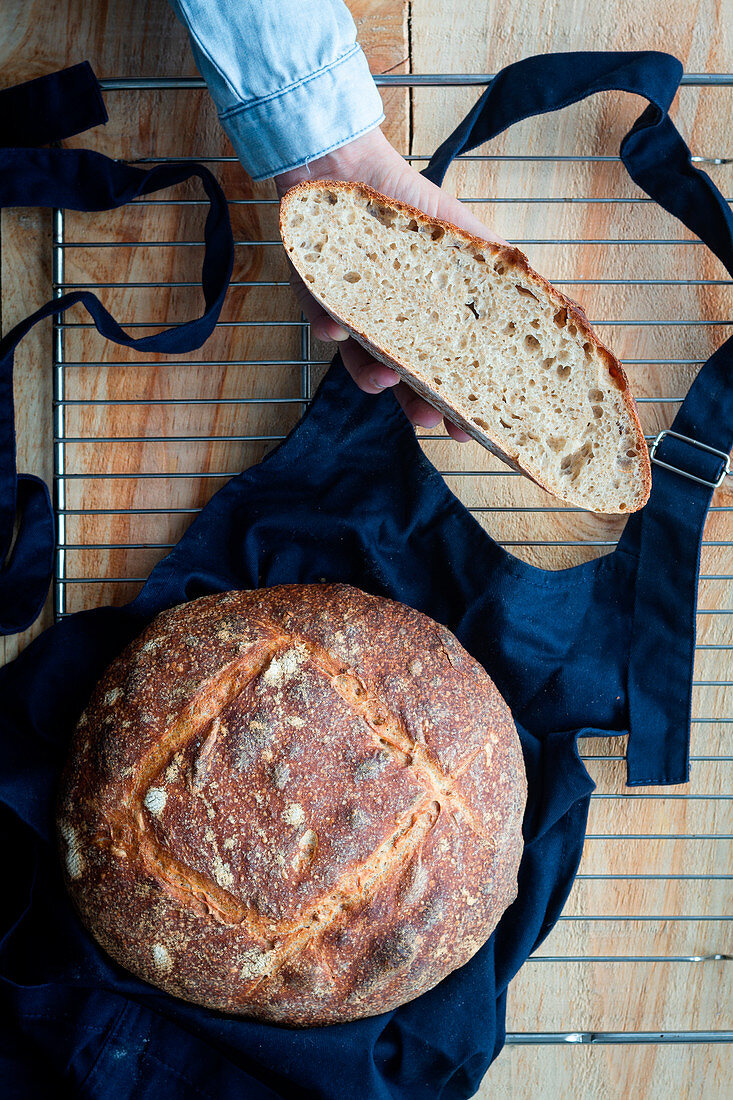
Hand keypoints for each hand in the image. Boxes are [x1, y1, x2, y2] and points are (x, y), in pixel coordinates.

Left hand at [274, 128, 508, 438]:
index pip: (443, 374)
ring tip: (385, 378)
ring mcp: (349, 317)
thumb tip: (583, 316)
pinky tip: (336, 329)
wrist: (346, 163)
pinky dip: (328, 325)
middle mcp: (387, 328)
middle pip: (403, 381)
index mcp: (426, 323)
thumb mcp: (472, 245)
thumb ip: (517, 282)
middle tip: (434, 419)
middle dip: (417, 404)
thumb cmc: (409, 206)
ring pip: (359, 362)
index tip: (470, 431)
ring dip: (370, 377)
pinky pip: (318, 317)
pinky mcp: (312, 297)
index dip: (456, 405)